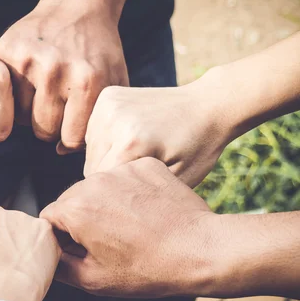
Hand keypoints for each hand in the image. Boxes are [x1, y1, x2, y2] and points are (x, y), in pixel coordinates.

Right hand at [0, 0, 127, 151]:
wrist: (78, 6)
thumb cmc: (99, 51)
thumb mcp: (114, 84)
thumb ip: (99, 122)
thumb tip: (62, 151)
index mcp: (87, 82)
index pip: (71, 139)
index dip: (73, 135)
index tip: (75, 123)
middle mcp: (55, 71)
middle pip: (44, 131)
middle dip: (53, 124)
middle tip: (59, 106)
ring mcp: (27, 61)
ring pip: (22, 117)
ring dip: (33, 110)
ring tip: (45, 91)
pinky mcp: (6, 51)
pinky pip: (8, 96)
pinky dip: (19, 95)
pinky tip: (31, 80)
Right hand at [41, 158, 218, 297]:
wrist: (200, 249)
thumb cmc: (149, 268)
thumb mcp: (93, 280)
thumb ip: (59, 266)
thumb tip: (47, 255)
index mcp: (75, 209)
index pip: (49, 218)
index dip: (60, 238)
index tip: (79, 250)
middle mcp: (93, 181)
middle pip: (71, 199)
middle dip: (81, 219)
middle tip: (107, 242)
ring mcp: (121, 170)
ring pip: (98, 186)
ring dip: (104, 203)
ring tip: (130, 227)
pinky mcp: (145, 165)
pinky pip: (124, 177)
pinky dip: (129, 191)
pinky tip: (145, 212)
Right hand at [84, 82, 229, 186]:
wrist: (209, 105)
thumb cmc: (197, 149)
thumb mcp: (176, 182)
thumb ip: (140, 196)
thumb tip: (107, 204)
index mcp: (130, 144)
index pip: (100, 185)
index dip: (119, 195)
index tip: (140, 193)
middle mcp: (114, 120)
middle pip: (91, 167)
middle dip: (112, 177)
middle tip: (140, 174)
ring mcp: (108, 104)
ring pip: (90, 150)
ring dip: (106, 158)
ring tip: (136, 156)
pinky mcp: (107, 96)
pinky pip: (94, 132)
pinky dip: (107, 140)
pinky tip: (130, 140)